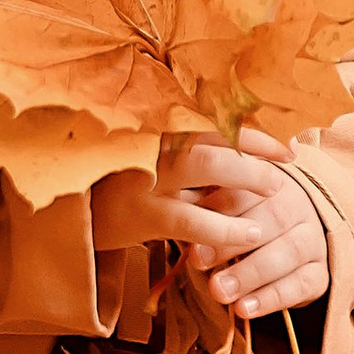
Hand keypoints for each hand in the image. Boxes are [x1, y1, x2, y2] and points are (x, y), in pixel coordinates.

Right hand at [95, 125, 329, 318]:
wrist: (67, 214)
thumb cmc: (112, 184)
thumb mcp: (143, 158)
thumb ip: (180, 152)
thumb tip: (235, 148)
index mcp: (156, 128)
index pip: (213, 120)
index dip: (252, 130)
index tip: (284, 143)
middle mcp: (153, 146)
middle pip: (217, 136)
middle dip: (258, 149)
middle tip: (285, 165)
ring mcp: (148, 179)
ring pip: (209, 167)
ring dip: (249, 176)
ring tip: (276, 190)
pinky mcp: (144, 216)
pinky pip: (195, 221)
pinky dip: (228, 228)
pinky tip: (251, 233)